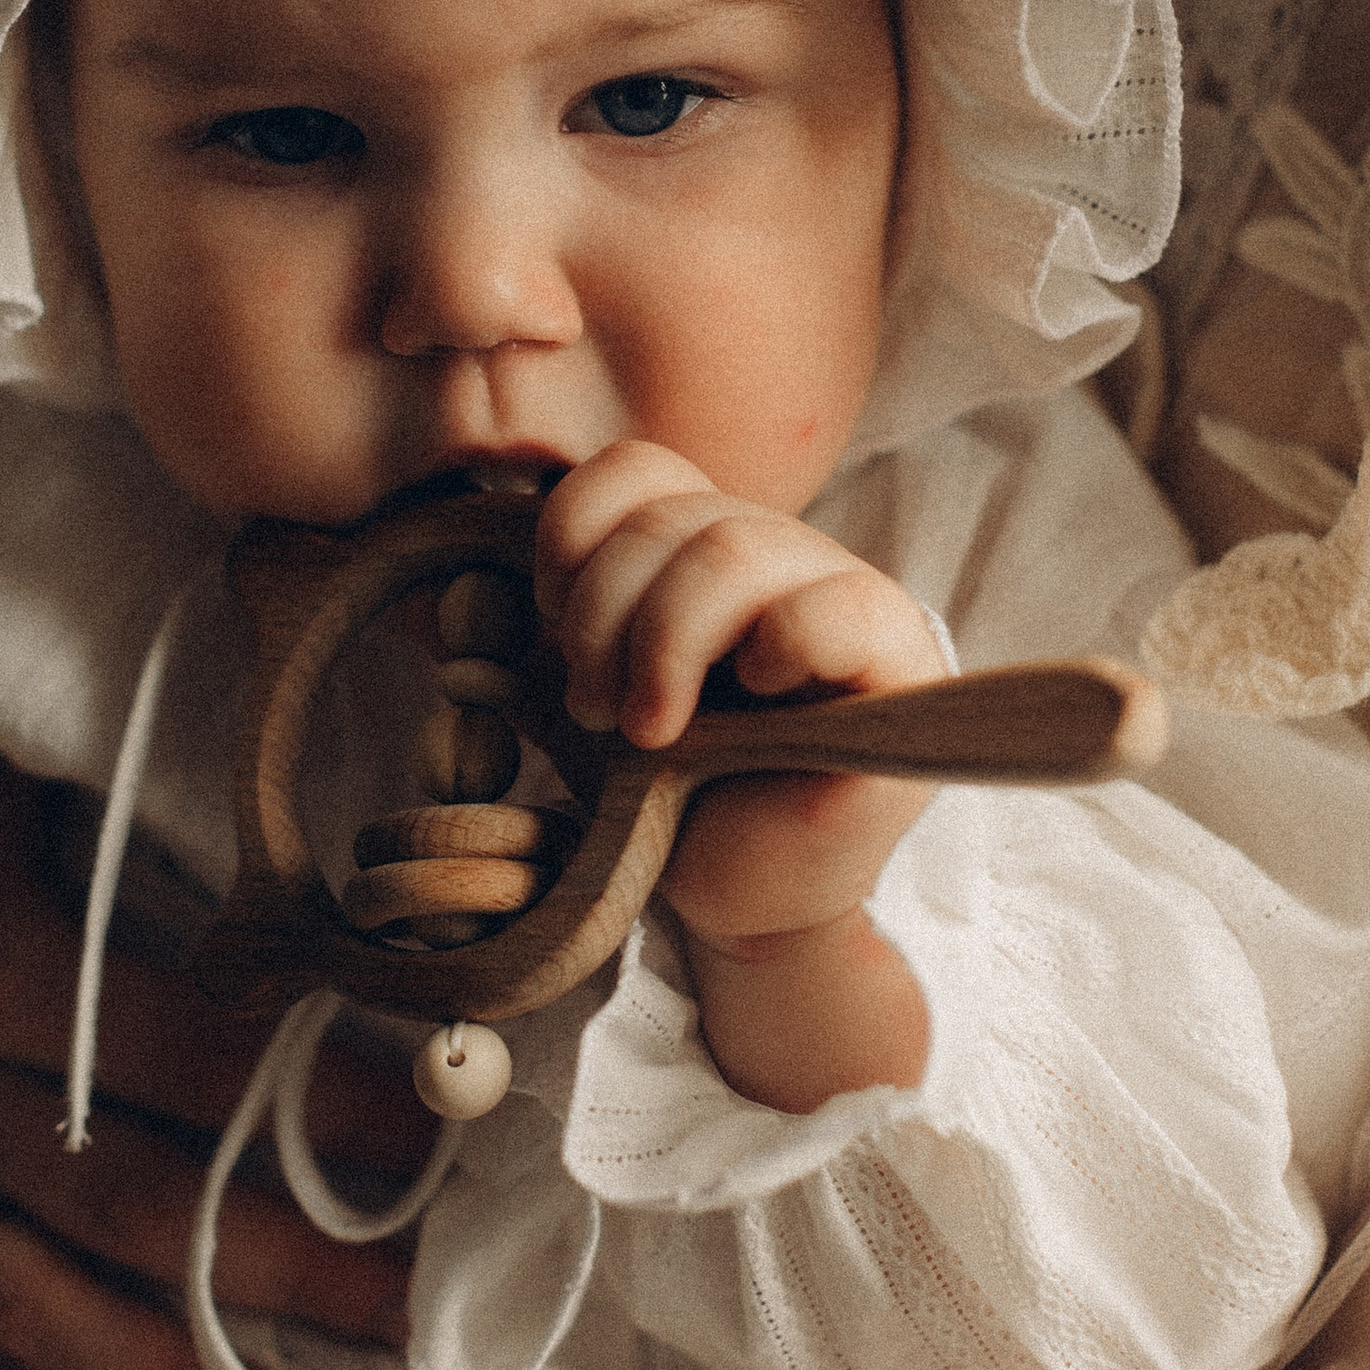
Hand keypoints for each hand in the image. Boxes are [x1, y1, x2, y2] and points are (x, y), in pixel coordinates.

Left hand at [533, 449, 937, 1108]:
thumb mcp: (588, 703)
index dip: (573, 535)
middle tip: (594, 709)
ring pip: (736, 549)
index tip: (549, 630)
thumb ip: (546, 641)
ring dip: (665, 642)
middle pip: (677, 516)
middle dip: (605, 615)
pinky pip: (836, 608)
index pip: (639, 469)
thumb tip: (470, 599)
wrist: (738, 900)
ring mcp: (846, 597)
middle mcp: (781, 555)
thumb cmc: (673, 801)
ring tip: (650, 731)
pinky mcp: (900, 662)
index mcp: (705, 546)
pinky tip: (754, 705)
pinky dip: (776, 647)